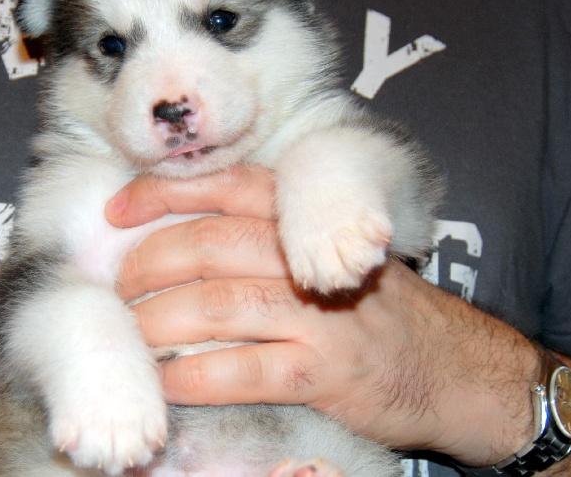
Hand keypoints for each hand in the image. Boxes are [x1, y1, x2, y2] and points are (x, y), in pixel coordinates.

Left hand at [106, 165, 538, 465]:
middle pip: (210, 245)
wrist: (454, 366)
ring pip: (217, 306)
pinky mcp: (326, 372)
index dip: (164, 193)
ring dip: (158, 322)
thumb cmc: (376, 308)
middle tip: (119, 287)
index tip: (115, 211)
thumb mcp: (334, 254)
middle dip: (149, 263)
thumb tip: (182, 241)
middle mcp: (312, 258)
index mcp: (310, 221)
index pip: (228, 187)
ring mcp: (321, 315)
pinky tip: (169, 382)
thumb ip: (272, 241)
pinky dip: (195, 376)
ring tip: (130, 335)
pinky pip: (242, 370)